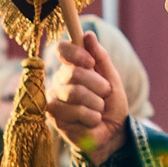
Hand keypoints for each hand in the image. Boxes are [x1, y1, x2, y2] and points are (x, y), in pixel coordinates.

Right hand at [44, 31, 127, 162]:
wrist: (113, 132)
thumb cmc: (111, 105)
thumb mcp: (112, 79)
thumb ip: (100, 57)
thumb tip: (87, 35)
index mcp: (72, 67)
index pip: (62, 49)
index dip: (76, 53)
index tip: (90, 62)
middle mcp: (59, 81)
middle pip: (73, 73)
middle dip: (97, 85)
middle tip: (104, 95)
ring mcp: (55, 99)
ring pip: (74, 93)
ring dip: (96, 104)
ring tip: (99, 111)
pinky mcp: (54, 117)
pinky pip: (75, 111)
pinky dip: (91, 117)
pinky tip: (91, 122)